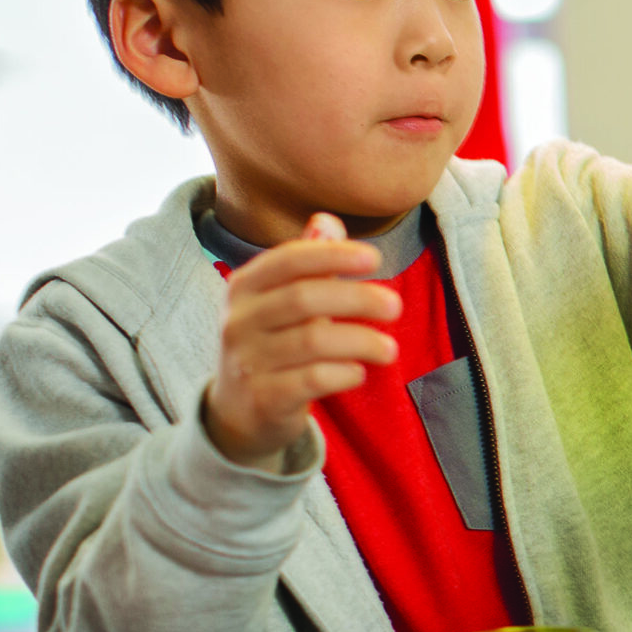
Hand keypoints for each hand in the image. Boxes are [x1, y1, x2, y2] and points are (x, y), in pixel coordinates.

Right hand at [203, 213, 399, 470]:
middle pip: (305, 297)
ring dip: (362, 341)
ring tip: (389, 349)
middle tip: (395, 306)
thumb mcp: (279, 301)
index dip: (333, 255)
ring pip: (313, 340)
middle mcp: (238, 321)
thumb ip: (306, 263)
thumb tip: (329, 220)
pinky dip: (345, 373)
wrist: (237, 412)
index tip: (375, 259)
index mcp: (244, 288)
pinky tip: (359, 371)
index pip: (288, 260)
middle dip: (357, 298)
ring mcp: (247, 361)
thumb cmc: (271, 344)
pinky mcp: (263, 398)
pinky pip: (312, 379)